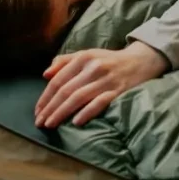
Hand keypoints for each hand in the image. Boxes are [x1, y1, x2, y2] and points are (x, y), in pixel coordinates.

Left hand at [35, 42, 167, 128]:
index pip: (58, 79)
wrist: (140, 60)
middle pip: (66, 90)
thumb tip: (45, 74)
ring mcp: (106, 80)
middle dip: (50, 108)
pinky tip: (75, 122)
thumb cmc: (109, 60)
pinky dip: (87, 112)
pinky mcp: (118, 91)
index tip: (37, 111)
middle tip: (40, 122)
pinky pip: (100, 103)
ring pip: (78, 97)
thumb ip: (65, 62)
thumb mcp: (87, 55)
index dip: (46, 96)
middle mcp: (93, 67)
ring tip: (50, 124)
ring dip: (62, 112)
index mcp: (83, 58)